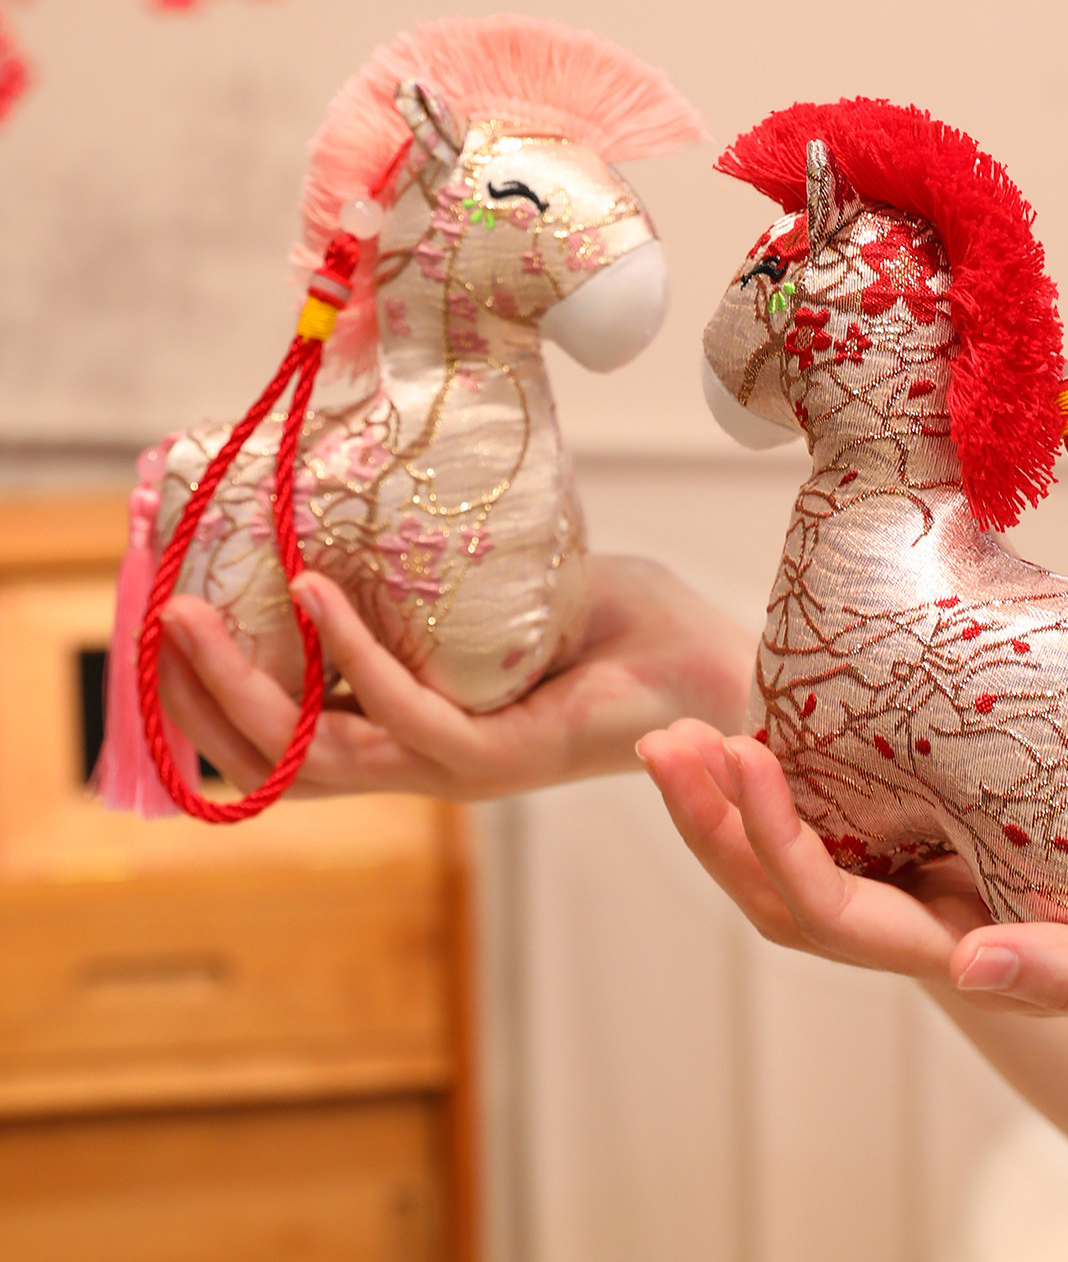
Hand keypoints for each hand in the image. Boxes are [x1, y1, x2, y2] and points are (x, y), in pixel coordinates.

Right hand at [156, 556, 753, 800]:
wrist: (715, 665)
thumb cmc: (619, 625)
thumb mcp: (507, 588)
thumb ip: (440, 571)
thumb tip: (373, 496)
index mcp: (424, 730)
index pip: (296, 740)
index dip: (219, 704)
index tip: (163, 636)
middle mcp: (431, 760)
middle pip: (285, 759)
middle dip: (205, 700)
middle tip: (155, 619)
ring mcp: (465, 768)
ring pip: (324, 753)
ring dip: (249, 685)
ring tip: (191, 609)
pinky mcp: (509, 759)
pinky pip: (408, 714)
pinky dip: (350, 658)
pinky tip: (316, 590)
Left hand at [636, 720, 1067, 1038]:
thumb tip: (968, 970)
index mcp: (968, 953)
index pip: (835, 915)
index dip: (775, 844)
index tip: (742, 754)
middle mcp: (936, 920)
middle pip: (789, 891)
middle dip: (716, 825)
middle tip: (668, 741)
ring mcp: (944, 877)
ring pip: (811, 852)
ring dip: (738, 798)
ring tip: (688, 730)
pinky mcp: (965, 829)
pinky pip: (861, 808)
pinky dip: (805, 769)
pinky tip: (778, 714)